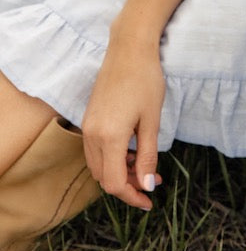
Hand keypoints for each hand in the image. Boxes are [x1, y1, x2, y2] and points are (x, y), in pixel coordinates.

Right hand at [82, 37, 165, 210]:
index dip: (131, 196)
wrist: (129, 49)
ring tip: (146, 167)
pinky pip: (96, 151)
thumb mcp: (152, 121)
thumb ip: (148, 156)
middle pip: (104, 178)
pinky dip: (112, 159)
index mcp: (109, 137)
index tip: (149, 201)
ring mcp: (87, 127)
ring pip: (98, 166)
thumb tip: (147, 186)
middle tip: (153, 181)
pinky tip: (132, 151)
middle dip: (128, 185)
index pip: (114, 183)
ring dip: (120, 173)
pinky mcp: (88, 120)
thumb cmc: (146, 81)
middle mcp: (92, 135)